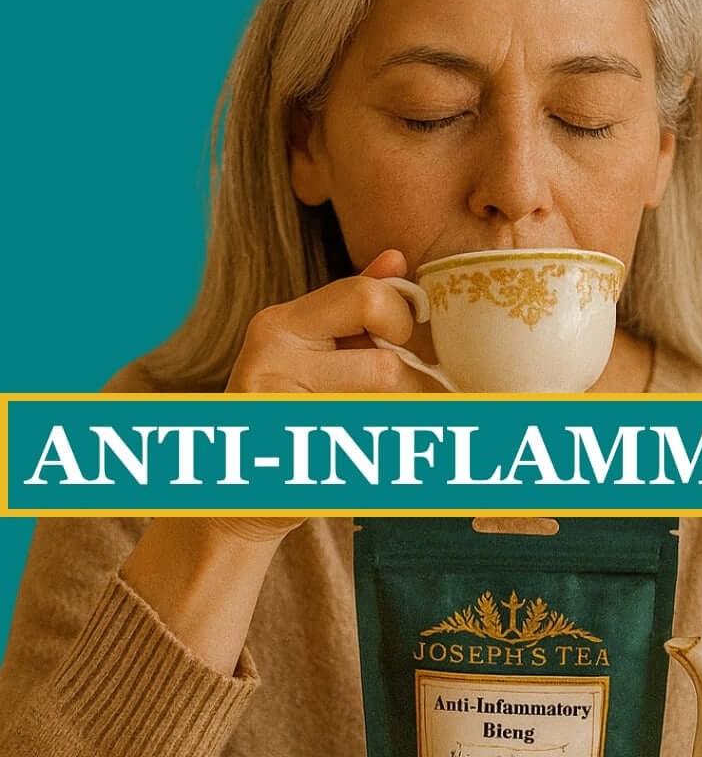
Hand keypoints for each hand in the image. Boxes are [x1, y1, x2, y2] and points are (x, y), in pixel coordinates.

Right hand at [219, 250, 439, 543]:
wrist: (234, 496)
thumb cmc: (284, 413)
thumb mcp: (309, 350)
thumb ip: (351, 308)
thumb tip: (396, 260)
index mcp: (278, 325)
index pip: (367, 297)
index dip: (401, 319)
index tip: (406, 342)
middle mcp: (271, 363)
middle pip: (386, 366)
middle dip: (412, 386)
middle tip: (411, 397)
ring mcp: (280, 418)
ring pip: (389, 415)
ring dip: (407, 427)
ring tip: (389, 432)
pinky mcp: (297, 467)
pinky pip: (378, 458)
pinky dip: (393, 462)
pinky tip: (373, 462)